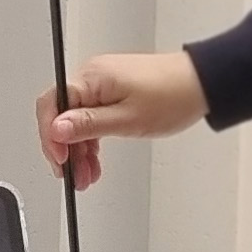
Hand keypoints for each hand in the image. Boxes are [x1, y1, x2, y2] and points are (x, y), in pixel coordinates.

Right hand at [38, 51, 206, 191]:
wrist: (201, 84)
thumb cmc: (173, 96)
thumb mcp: (128, 119)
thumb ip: (88, 125)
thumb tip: (56, 129)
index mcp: (91, 78)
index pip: (51, 105)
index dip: (49, 136)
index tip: (59, 160)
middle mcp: (92, 77)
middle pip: (61, 115)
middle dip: (64, 148)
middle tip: (73, 174)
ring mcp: (102, 84)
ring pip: (75, 119)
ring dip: (78, 148)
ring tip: (87, 174)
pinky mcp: (112, 91)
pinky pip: (90, 117)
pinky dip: (90, 139)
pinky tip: (94, 158)